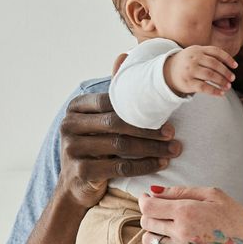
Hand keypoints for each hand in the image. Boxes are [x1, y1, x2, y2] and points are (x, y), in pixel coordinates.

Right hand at [57, 63, 181, 209]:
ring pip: (121, 146)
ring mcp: (73, 149)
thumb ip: (111, 95)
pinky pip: (121, 167)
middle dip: (149, 129)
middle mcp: (69, 126)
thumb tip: (124, 56)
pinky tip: (161, 164)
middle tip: (173, 133)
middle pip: (116, 124)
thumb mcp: (97, 121)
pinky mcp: (82, 171)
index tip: (166, 114)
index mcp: (75, 109)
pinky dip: (145, 166)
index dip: (139, 108)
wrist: (74, 187)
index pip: (109, 102)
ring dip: (152, 148)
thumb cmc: (94, 149)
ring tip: (173, 150)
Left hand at [138, 186, 242, 243]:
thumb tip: (153, 190)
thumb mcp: (213, 195)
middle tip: (164, 211)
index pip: (147, 205)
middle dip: (151, 213)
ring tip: (169, 228)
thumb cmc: (235, 217)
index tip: (149, 197)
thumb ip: (181, 191)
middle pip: (146, 222)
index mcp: (186, 212)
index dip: (144, 199)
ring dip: (154, 232)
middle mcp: (180, 233)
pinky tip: (174, 242)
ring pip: (149, 240)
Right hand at [166, 45, 236, 97]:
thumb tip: (230, 65)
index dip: (227, 58)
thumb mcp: (196, 54)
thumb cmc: (188, 63)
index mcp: (197, 49)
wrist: (167, 71)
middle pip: (214, 64)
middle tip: (232, 79)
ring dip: (222, 82)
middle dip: (226, 72)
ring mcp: (190, 70)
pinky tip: (221, 94)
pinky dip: (214, 91)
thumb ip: (210, 55)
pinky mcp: (187, 82)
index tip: (235, 66)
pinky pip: (204, 87)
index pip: (216, 52)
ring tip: (228, 87)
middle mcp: (193, 58)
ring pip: (210, 76)